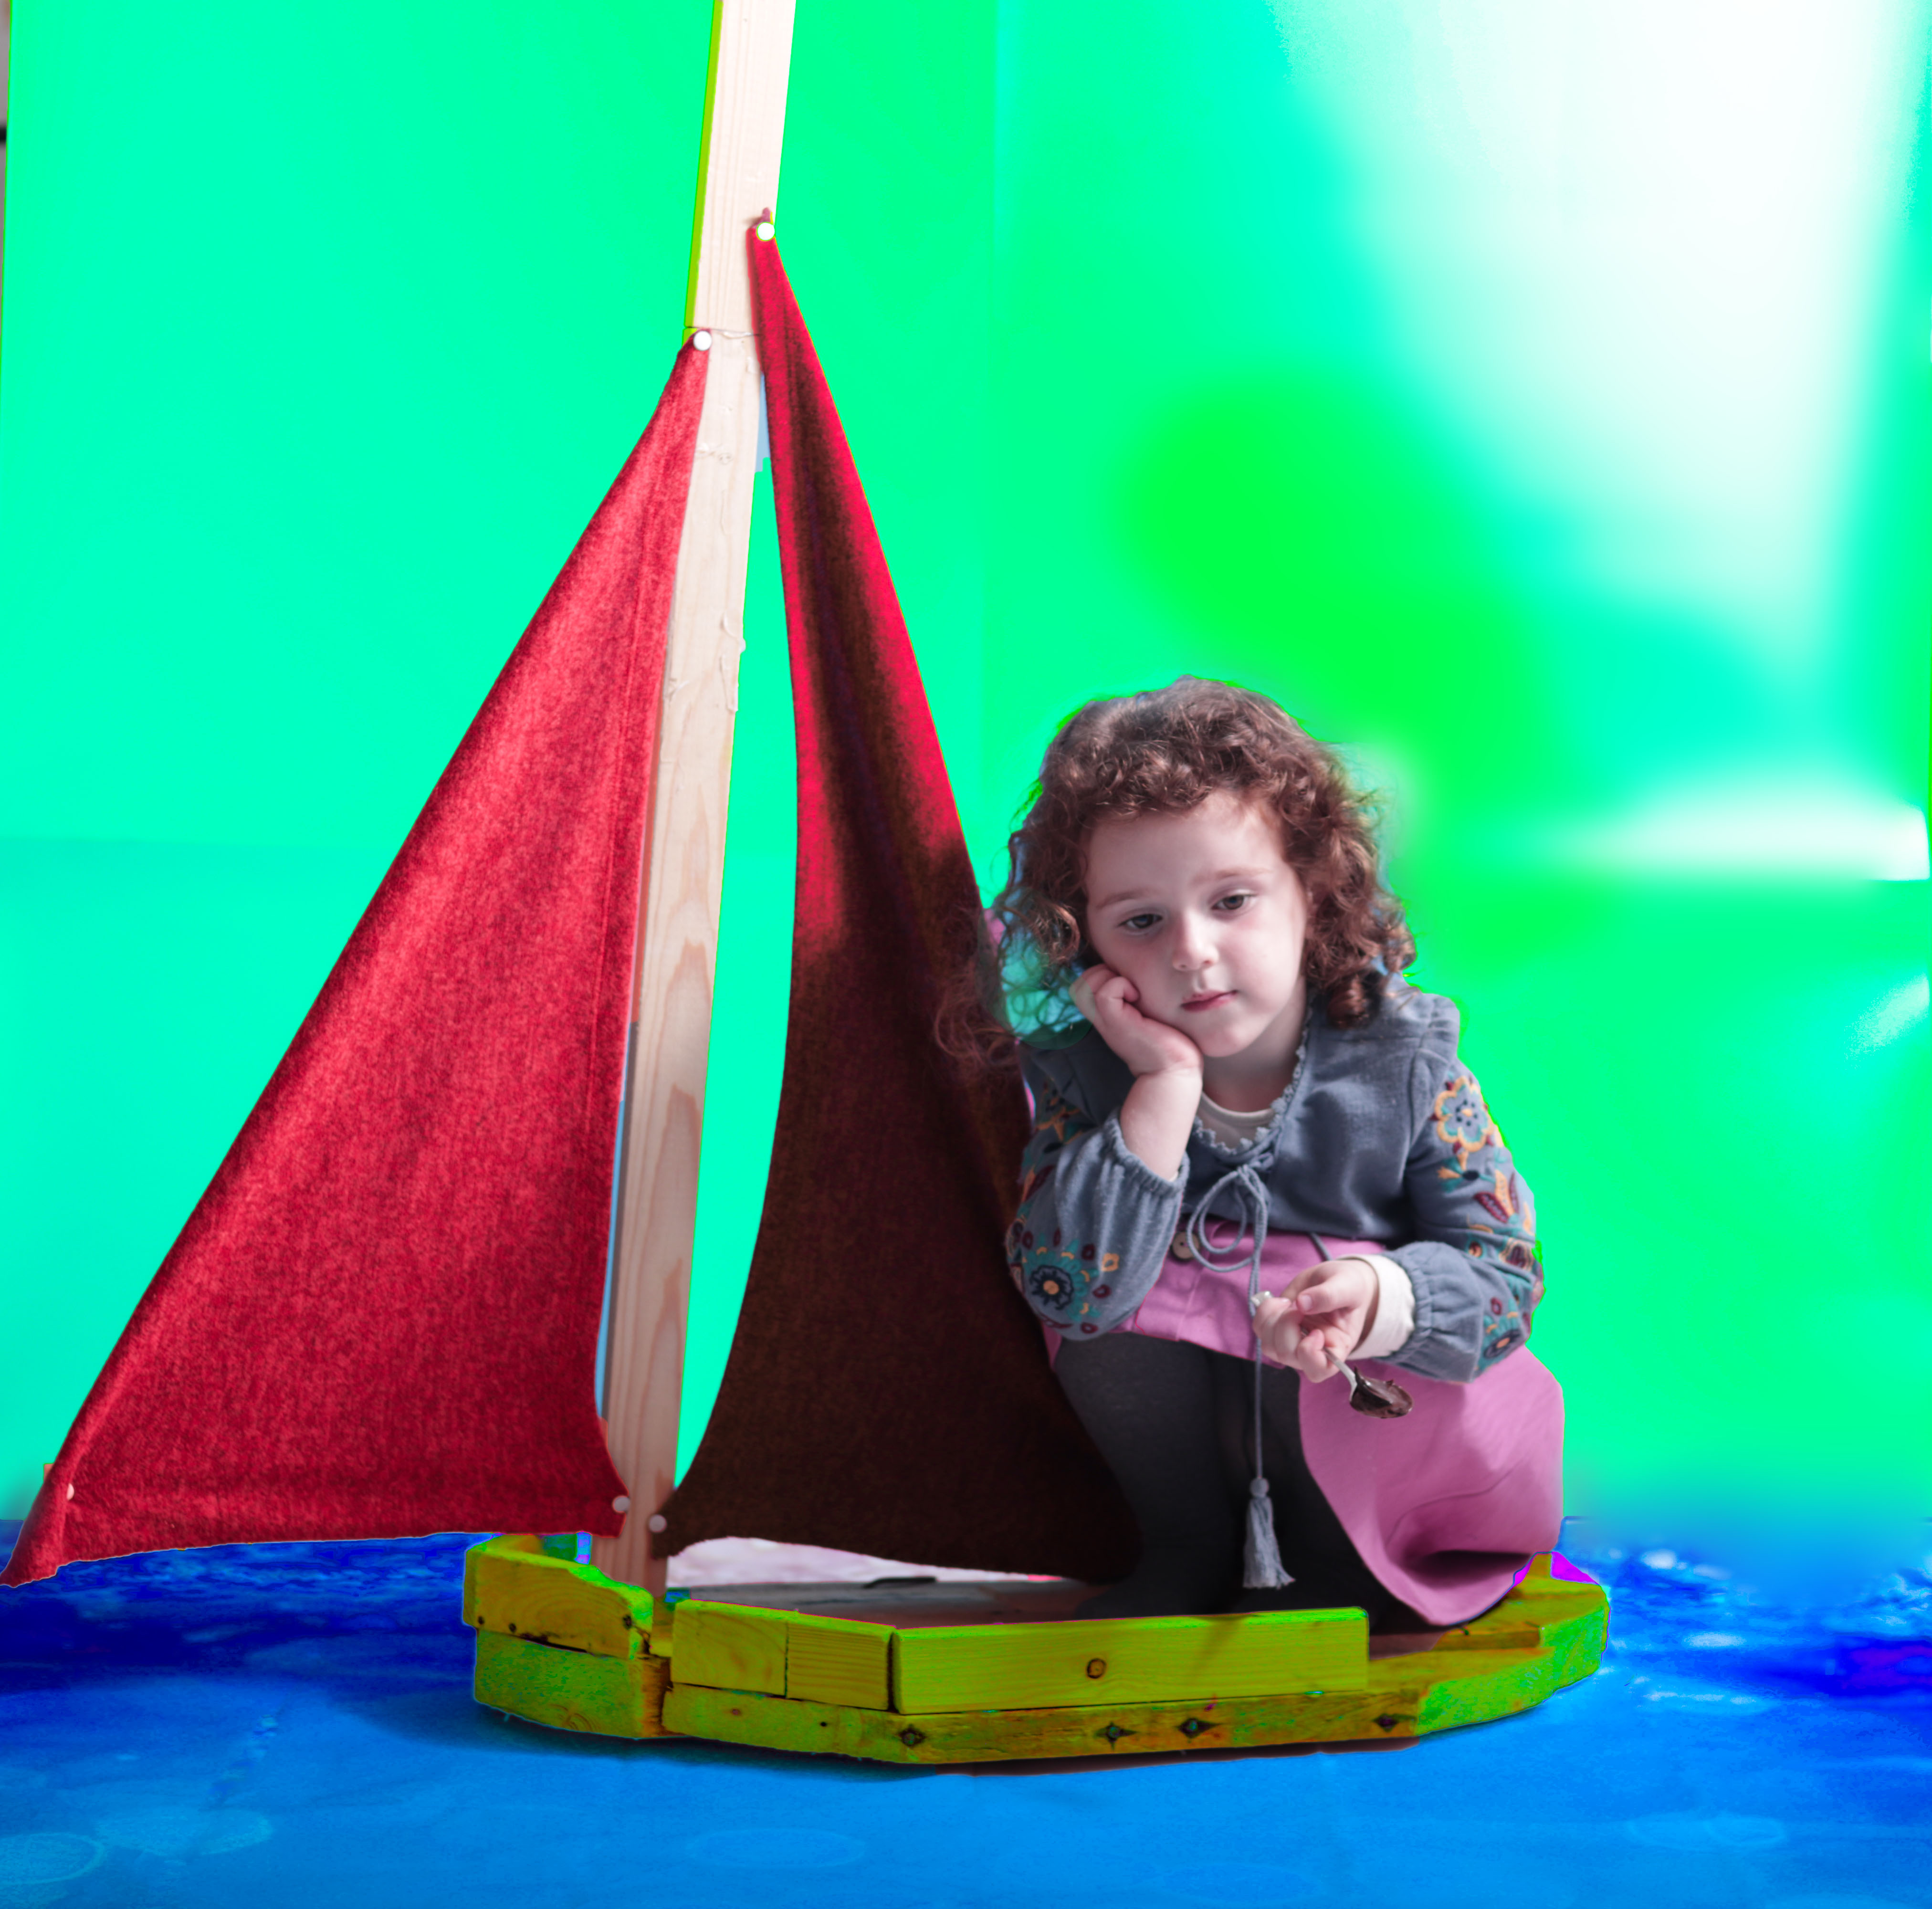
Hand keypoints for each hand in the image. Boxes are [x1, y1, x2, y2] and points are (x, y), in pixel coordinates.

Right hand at [1073, 964, 1202, 1080]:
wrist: (1174, 1070)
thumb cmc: (1167, 1042)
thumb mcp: (1144, 1016)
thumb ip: (1134, 1002)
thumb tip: (1135, 978)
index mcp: (1106, 1016)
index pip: (1082, 987)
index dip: (1098, 975)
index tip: (1125, 982)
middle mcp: (1102, 1019)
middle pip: (1079, 985)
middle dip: (1099, 972)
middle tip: (1126, 983)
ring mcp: (1107, 1022)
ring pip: (1085, 986)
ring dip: (1107, 977)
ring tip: (1131, 989)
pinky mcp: (1117, 1023)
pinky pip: (1104, 993)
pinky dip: (1120, 985)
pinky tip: (1137, 996)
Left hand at [1254, 1258, 1379, 1379]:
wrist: (1336, 1278)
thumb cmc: (1349, 1286)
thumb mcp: (1348, 1286)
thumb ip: (1330, 1295)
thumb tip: (1303, 1303)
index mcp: (1337, 1345)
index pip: (1319, 1370)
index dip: (1309, 1355)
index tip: (1315, 1331)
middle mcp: (1313, 1349)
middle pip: (1288, 1355)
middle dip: (1287, 1327)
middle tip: (1298, 1307)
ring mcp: (1293, 1341)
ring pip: (1269, 1346)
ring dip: (1273, 1320)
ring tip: (1289, 1303)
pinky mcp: (1278, 1329)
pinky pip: (1260, 1329)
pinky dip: (1264, 1312)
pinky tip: (1281, 1302)